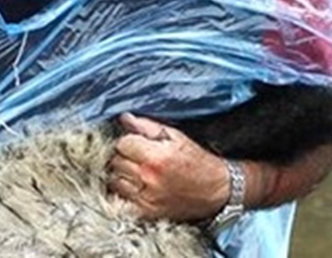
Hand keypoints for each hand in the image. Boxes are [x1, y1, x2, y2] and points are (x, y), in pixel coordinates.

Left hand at [108, 113, 229, 221]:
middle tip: (137, 157)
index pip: (121, 144)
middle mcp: (148, 178)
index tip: (135, 143)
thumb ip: (147, 126)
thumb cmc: (197, 161)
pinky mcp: (147, 213)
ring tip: (137, 172)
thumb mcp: (176, 137)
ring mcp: (146, 198)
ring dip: (122, 175)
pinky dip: (125, 193)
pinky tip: (136, 187)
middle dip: (124, 157)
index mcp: (155, 156)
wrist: (216, 190)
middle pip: (116, 162)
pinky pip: (121, 200)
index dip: (128, 141)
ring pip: (115, 182)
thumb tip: (124, 118)